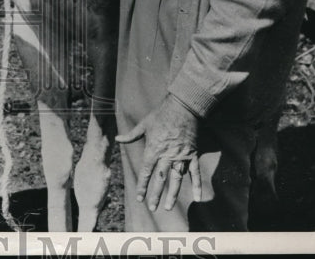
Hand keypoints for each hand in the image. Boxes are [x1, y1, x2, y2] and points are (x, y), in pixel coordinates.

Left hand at [116, 94, 201, 211]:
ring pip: (176, 180)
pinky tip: (197, 197)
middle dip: (156, 194)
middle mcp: (166, 155)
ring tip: (168, 207)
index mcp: (153, 149)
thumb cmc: (161, 114)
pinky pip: (195, 173)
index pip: (146, 172)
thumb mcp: (144, 124)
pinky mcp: (192, 154)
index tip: (139, 198)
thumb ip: (131, 135)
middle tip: (152, 207)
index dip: (142, 186)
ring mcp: (181, 156)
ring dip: (173, 194)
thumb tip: (117, 139)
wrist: (182, 107)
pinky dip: (197, 185)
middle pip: (160, 179)